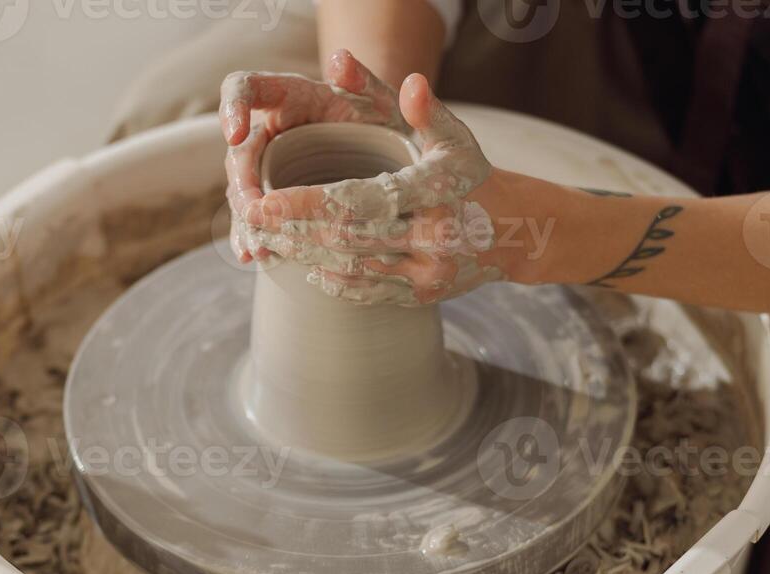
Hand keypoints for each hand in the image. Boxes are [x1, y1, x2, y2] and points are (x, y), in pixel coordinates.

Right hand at [222, 50, 407, 263]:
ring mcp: (271, 168)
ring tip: (253, 245)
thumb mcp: (382, 102)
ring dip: (244, 219)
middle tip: (252, 209)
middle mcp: (272, 131)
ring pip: (242, 190)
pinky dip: (254, 238)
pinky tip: (256, 258)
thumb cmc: (389, 122)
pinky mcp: (277, 200)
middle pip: (239, 152)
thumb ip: (366, 80)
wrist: (398, 157)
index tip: (234, 132)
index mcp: (289, 97)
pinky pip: (257, 219)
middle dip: (241, 183)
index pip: (245, 87)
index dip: (233, 106)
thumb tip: (339, 58)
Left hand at [238, 73, 510, 305]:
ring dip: (305, 256)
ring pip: (352, 269)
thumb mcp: (456, 139)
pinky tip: (307, 266)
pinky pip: (368, 292)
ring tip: (267, 242)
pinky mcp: (422, 296)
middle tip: (251, 220)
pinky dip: (334, 281)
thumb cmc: (474, 178)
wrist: (518, 234)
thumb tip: (408, 80)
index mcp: (434, 193)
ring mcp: (428, 273)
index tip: (265, 201)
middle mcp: (433, 238)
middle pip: (346, 239)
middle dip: (293, 231)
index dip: (305, 204)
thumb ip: (425, 111)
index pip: (357, 200)